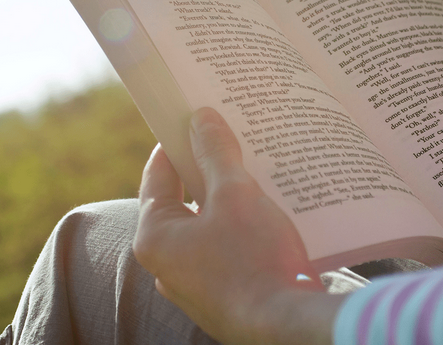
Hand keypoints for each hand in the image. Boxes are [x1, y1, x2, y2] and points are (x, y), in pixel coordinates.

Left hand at [133, 108, 343, 344]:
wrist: (287, 327)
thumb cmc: (255, 259)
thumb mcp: (236, 195)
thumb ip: (215, 153)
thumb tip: (201, 119)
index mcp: (155, 237)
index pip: (156, 176)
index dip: (174, 144)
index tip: (191, 121)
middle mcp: (165, 265)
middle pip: (180, 203)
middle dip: (204, 172)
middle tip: (227, 143)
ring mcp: (191, 285)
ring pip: (203, 229)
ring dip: (223, 204)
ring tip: (250, 176)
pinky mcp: (218, 298)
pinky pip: (220, 253)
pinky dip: (235, 232)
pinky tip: (263, 217)